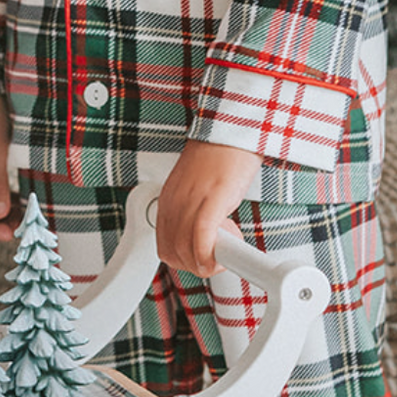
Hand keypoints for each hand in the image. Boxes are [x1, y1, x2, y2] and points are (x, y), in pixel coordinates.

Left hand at [153, 140, 262, 276]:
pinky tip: (228, 247)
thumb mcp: (197, 191)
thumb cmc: (219, 159)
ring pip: (186, 251)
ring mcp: (190, 201)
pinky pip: (202, 237)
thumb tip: (205, 240)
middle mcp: (175, 203)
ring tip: (229, 244)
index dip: (187, 261)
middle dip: (199, 265)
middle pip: (174, 254)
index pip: (165, 248)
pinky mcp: (211, 198)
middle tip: (220, 255)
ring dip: (209, 261)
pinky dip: (212, 252)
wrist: (232, 132)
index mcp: (168, 201)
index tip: (205, 256)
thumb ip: (193, 213)